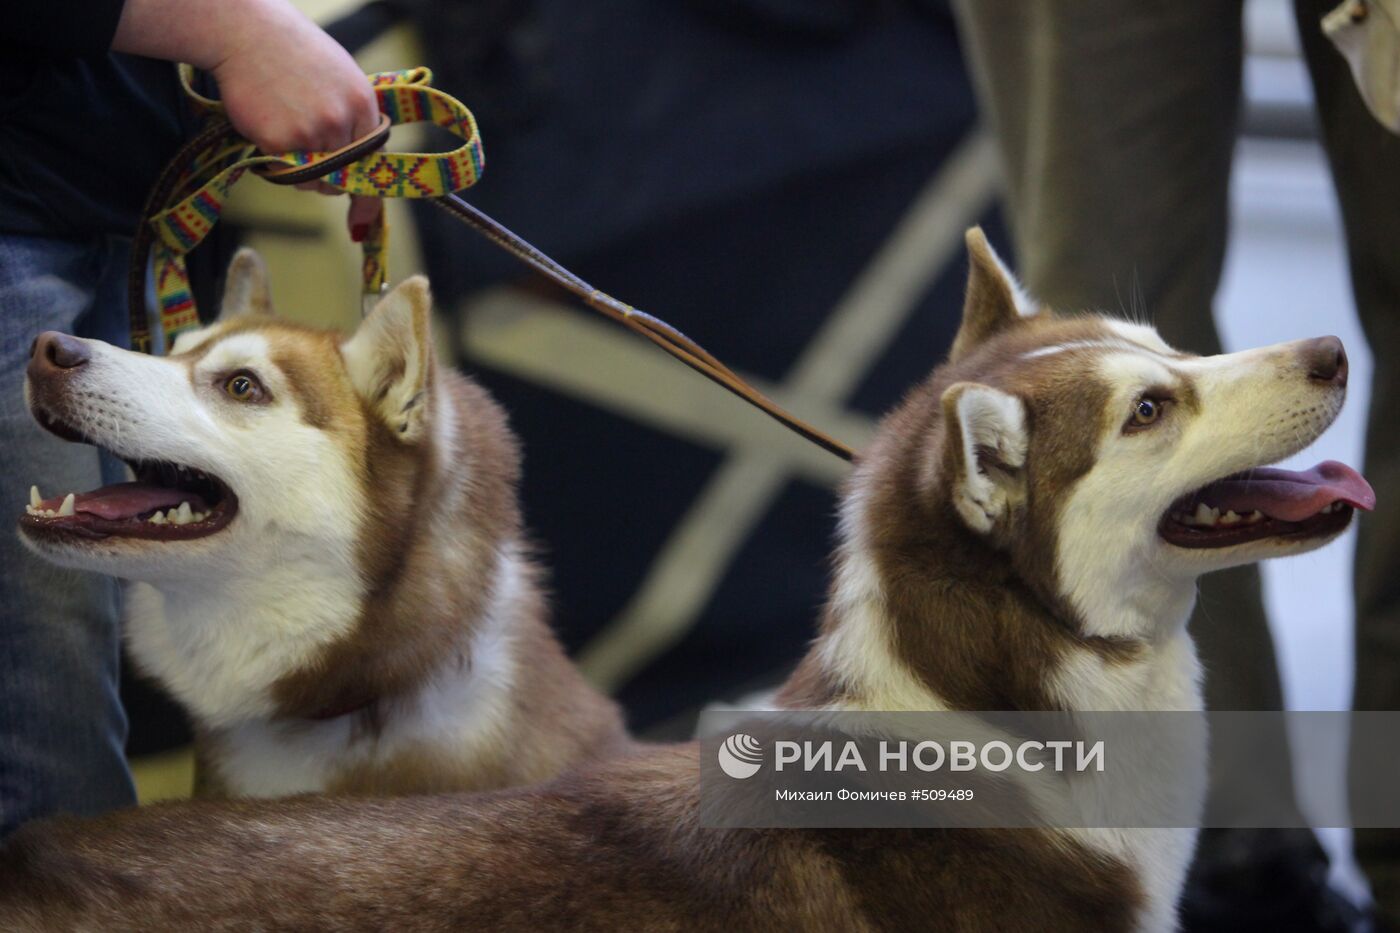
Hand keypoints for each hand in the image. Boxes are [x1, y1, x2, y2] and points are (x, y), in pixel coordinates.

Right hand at [114, 0, 382, 236]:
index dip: (366, 197)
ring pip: (312, 182)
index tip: (360, 226)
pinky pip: (283, 174)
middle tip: (305, 149)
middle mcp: (342, 121)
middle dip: (325, 177)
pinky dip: (274, 162)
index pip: (372, 163)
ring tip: (284, 129)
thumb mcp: (340, 78)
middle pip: (340, 179)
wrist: (246, 32)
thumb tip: (358, 164)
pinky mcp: (280, 142)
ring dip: (299, 171)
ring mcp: (312, 133)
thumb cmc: (292, 54)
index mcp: (362, 104)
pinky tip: (267, 127)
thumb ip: (354, 118)